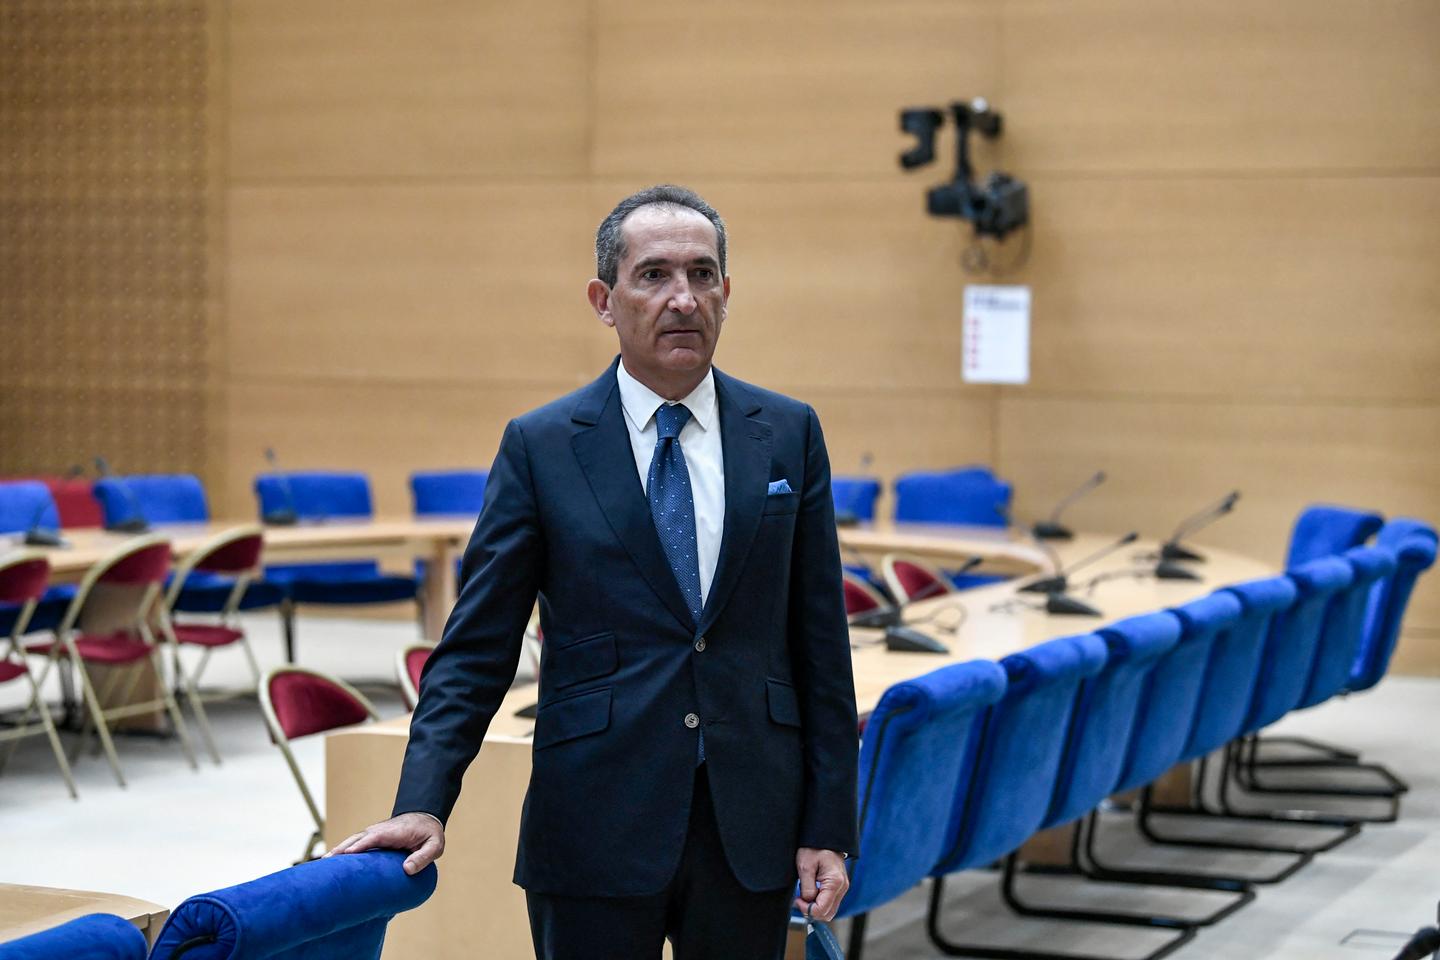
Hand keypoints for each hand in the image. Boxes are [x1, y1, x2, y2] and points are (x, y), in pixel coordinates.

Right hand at [324, 812, 444, 875]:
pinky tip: (332, 862)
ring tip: (322, 865)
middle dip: (342, 849)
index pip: (374, 838)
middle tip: (326, 863)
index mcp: (394, 832)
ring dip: (338, 850)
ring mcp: (374, 833)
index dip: (360, 846)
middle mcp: (380, 831)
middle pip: (357, 839)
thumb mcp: (435, 845)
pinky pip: (355, 844)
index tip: (346, 855)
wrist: (425, 818)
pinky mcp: (371, 838)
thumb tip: (407, 870)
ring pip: (352, 841)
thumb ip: (423, 857)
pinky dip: (342, 851)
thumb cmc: (429, 833)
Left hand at [794, 848, 848, 921]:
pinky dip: (820, 903)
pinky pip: (831, 903)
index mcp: (835, 882)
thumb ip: (807, 889)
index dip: (807, 909)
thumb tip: (807, 904)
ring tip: (805, 895)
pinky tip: (811, 893)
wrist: (824, 837)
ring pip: (830, 910)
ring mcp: (842, 888)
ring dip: (816, 908)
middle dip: (812, 911)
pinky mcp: (839, 887)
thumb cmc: (814, 848)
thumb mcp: (805, 867)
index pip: (822, 910)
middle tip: (800, 899)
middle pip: (828, 914)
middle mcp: (842, 887)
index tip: (797, 900)